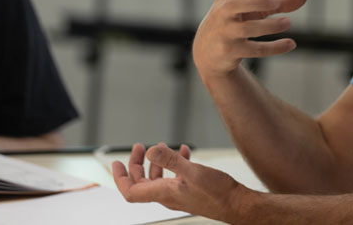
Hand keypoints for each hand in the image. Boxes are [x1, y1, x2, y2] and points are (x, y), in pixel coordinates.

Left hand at [113, 143, 247, 221]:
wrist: (236, 204)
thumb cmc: (217, 193)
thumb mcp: (192, 172)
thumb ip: (170, 161)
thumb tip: (151, 150)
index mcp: (164, 194)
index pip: (131, 191)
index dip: (120, 178)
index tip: (116, 163)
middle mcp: (168, 196)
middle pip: (142, 182)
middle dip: (137, 164)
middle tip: (139, 147)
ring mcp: (179, 194)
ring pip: (158, 179)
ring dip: (156, 162)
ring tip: (160, 146)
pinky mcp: (190, 190)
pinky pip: (175, 177)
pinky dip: (175, 163)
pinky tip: (183, 152)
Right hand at [193, 0, 306, 78]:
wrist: (207, 53)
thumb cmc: (235, 22)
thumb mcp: (254, 10)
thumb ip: (279, 2)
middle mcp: (223, 11)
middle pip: (236, 3)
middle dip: (258, 1)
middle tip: (276, 2)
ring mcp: (225, 32)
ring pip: (248, 29)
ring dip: (270, 26)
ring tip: (288, 22)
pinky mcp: (230, 52)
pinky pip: (254, 50)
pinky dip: (274, 47)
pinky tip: (290, 44)